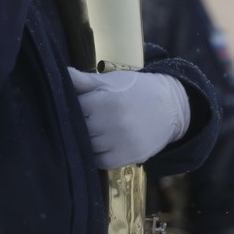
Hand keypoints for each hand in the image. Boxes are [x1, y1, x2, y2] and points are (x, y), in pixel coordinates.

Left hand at [68, 67, 190, 169]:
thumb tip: (63, 72)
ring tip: (97, 130)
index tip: (80, 104)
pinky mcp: (128, 157)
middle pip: (80, 129)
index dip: (75, 106)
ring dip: (88, 140)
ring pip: (88, 146)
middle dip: (80, 124)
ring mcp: (120, 142)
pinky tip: (103, 143)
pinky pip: (100, 161)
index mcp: (106, 101)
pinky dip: (98, 154)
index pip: (75, 108)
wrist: (170, 107)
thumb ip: (85, 80)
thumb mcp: (112, 81)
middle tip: (89, 118)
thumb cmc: (136, 90)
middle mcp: (113, 123)